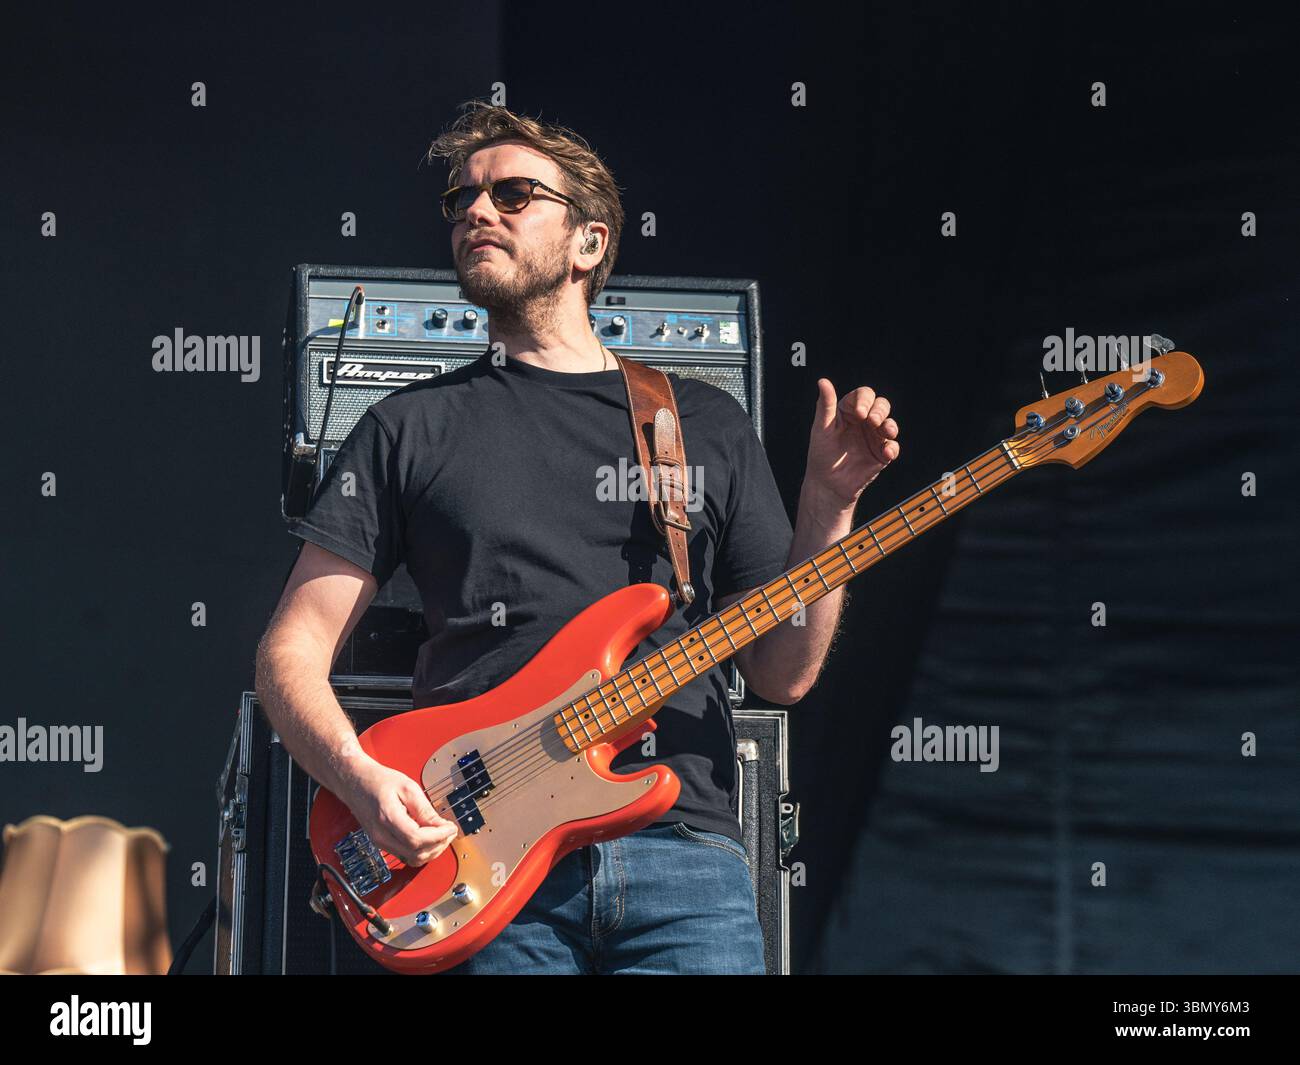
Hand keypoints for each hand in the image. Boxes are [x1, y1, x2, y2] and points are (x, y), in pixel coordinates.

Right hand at [336, 753, 458, 866]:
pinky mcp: (382, 844)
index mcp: (387, 818)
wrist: (356, 782)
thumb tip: (441, 826)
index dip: (438, 836)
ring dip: (432, 851)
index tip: (451, 827)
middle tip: (450, 830)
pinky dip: (422, 851)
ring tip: (443, 834)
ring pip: (413, 859)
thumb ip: (425, 809)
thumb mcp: (407, 787)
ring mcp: (380, 842)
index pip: (417, 839)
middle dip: (439, 845)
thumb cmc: (378, 781)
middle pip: (416, 854)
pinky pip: (406, 856)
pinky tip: (430, 838)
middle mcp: (381, 836)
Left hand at [804, 379, 900, 510]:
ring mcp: (874, 437)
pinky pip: (894, 447)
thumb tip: (822, 381)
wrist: (827, 484)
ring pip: (890, 424)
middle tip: (872, 421)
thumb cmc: (821, 454)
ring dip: (891, 425)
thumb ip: (826, 405)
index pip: (864, 395)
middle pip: (881, 406)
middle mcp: (864, 421)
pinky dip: (892, 448)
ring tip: (886, 432)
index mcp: (849, 411)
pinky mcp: (882, 454)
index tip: (860, 413)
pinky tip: (886, 452)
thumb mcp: (821, 428)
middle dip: (880, 410)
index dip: (865, 400)